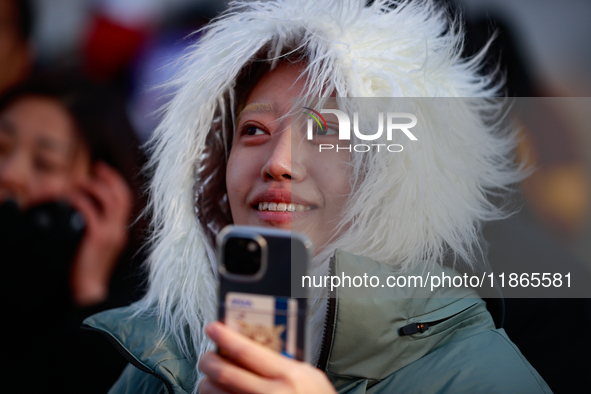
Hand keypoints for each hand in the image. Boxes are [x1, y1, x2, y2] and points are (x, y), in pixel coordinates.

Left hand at [67, 162, 132, 306]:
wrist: (89, 291)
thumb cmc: (88, 269)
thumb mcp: (98, 246)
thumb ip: (99, 229)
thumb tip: (89, 210)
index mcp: (121, 231)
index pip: (126, 199)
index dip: (116, 182)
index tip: (103, 171)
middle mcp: (120, 230)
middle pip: (122, 195)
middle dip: (110, 177)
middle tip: (96, 167)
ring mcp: (111, 234)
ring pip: (110, 199)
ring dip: (94, 186)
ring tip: (80, 183)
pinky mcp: (98, 238)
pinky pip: (90, 211)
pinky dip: (80, 200)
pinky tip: (70, 199)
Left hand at [199, 322, 336, 393]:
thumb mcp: (310, 377)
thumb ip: (284, 364)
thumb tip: (253, 347)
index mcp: (290, 376)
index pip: (248, 351)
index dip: (225, 337)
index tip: (213, 328)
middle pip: (225, 373)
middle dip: (208, 361)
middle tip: (206, 356)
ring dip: (206, 384)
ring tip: (210, 379)